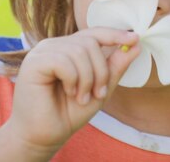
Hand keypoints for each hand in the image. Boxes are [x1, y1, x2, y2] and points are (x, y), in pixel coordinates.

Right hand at [0, 28, 139, 158]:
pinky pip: (63, 60)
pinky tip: (69, 92)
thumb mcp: (100, 88)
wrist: (45, 136)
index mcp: (69, 48)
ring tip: (81, 97)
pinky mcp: (34, 61)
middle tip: (98, 93)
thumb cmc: (69, 113)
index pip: (94, 33)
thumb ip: (115, 66)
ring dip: (87, 79)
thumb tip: (135, 44)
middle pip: (91, 42)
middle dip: (101, 70)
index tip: (135, 38)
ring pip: (79, 51)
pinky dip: (73, 79)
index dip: (114, 34)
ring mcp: (43, 51)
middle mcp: (55, 46)